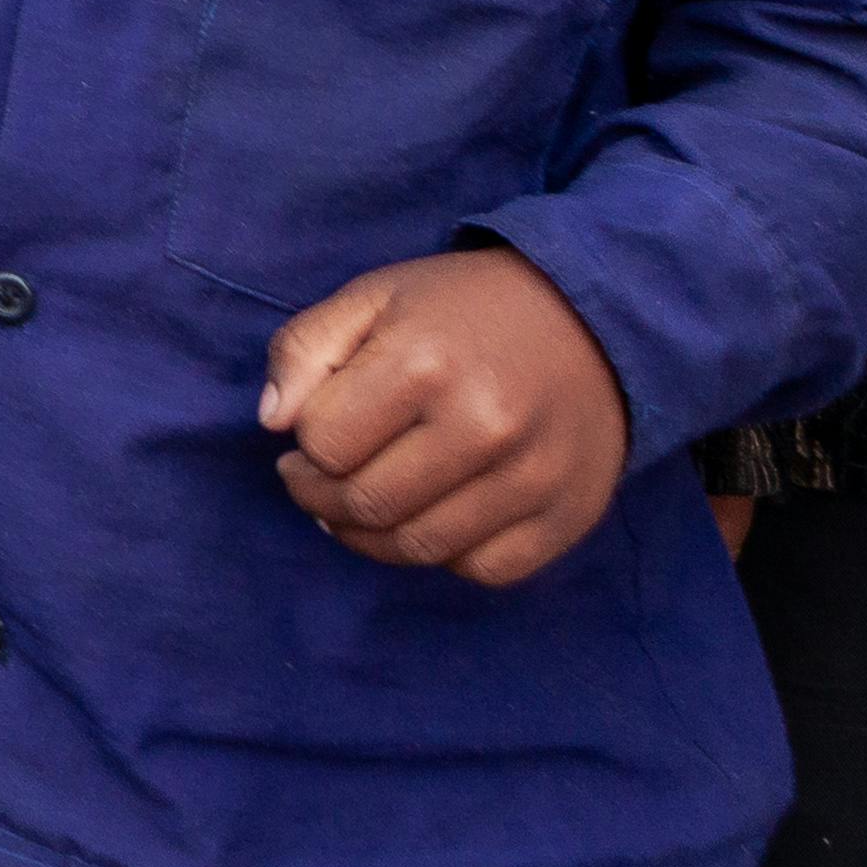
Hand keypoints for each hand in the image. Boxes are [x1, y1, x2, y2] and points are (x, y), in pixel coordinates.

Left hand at [262, 247, 630, 586]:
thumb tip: (272, 423)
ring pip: (417, 547)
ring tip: (360, 507)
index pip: (323, 445)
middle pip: (365, 504)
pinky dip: (444, 555)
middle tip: (318, 482)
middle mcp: (483, 426)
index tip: (308, 439)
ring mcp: (531, 478)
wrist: (593, 320)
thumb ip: (304, 350)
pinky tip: (430, 517)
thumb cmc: (462, 309)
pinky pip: (483, 569)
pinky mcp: (567, 515)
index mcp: (424, 364)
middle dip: (321, 500)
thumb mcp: (373, 297)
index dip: (302, 446)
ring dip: (370, 537)